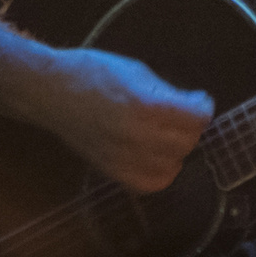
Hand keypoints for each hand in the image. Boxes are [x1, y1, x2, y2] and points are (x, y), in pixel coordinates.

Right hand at [34, 48, 213, 193]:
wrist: (52, 92)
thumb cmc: (95, 72)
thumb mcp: (138, 72)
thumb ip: (168, 92)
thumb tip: (193, 105)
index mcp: (146, 106)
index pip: (196, 118)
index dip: (203, 106)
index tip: (200, 99)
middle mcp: (137, 136)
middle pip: (187, 143)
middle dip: (192, 127)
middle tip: (184, 115)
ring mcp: (123, 158)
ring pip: (172, 166)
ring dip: (178, 150)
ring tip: (170, 134)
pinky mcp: (111, 171)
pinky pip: (149, 184)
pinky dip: (161, 172)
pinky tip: (158, 156)